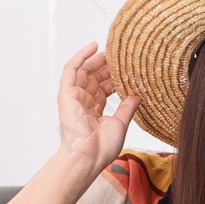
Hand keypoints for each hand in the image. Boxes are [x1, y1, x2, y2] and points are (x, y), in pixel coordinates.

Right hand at [56, 41, 140, 174]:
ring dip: (96, 59)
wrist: (87, 157)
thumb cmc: (101, 148)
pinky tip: (94, 46)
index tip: (127, 67)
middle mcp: (82, 103)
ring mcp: (73, 98)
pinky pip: (71, 69)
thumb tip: (138, 94)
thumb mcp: (120, 123)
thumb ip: (127, 107)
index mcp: (94, 111)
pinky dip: (81, 56)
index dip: (114, 76)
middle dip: (107, 66)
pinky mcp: (66, 94)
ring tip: (111, 49)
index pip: (103, 88)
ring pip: (84, 71)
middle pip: (94, 77)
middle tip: (121, 55)